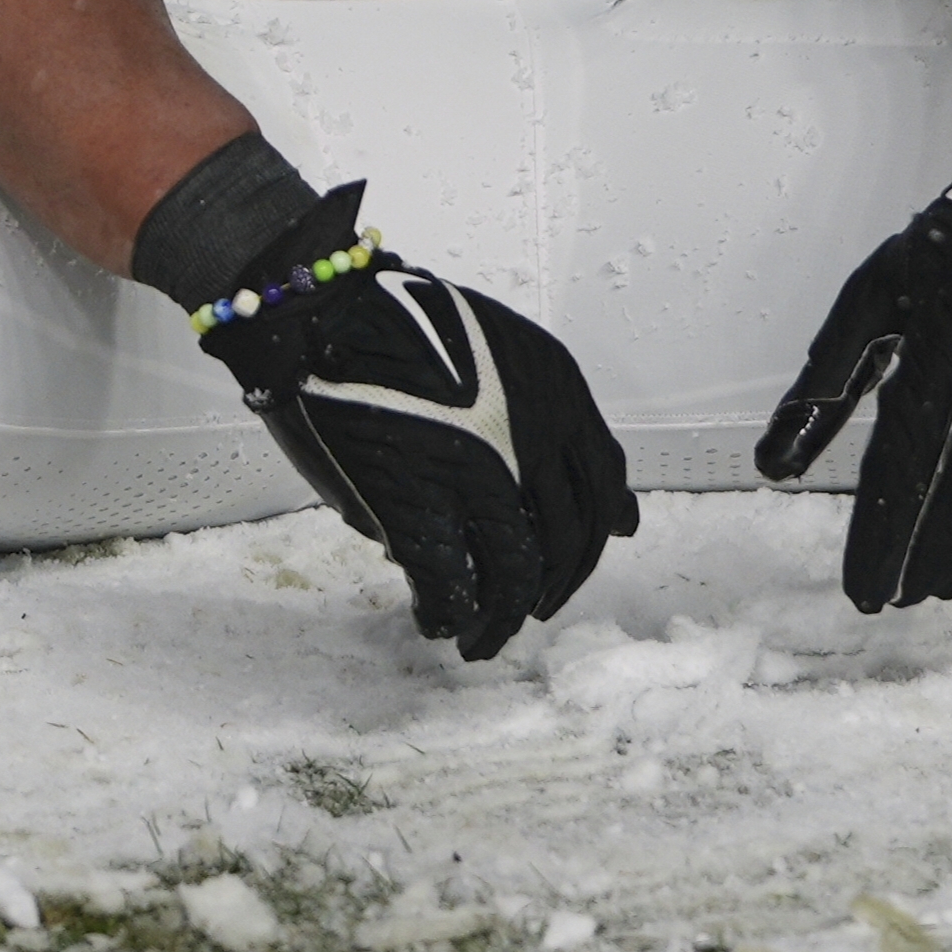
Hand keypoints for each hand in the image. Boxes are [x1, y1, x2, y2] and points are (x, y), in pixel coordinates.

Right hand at [195, 191, 633, 659]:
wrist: (324, 311)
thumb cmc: (405, 324)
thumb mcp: (511, 354)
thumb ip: (567, 430)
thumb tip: (627, 520)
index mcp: (558, 395)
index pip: (603, 494)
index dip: (587, 545)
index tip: (566, 571)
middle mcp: (532, 439)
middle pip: (565, 546)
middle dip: (549, 592)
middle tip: (526, 614)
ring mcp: (477, 478)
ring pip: (513, 581)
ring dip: (498, 624)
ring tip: (478, 641)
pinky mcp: (416, 507)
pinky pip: (448, 587)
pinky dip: (445, 615)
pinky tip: (434, 619)